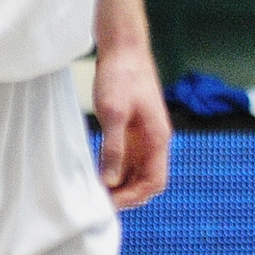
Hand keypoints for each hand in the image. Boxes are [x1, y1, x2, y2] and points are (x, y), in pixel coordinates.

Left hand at [92, 46, 170, 208]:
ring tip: (96, 190)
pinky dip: (117, 170)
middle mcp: (156, 141)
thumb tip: (110, 181)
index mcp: (158, 139)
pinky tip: (98, 172)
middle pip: (148, 181)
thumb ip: (114, 149)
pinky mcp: (135, 130)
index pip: (155, 181)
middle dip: (127, 195)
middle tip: (99, 201)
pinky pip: (129, 159)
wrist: (126, 50)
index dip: (134, 197)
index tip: (110, 203)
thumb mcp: (114, 113)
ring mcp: (146, 136)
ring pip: (138, 172)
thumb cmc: (122, 77)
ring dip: (121, 185)